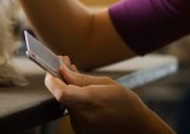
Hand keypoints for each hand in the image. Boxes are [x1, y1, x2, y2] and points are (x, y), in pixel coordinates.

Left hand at [44, 57, 173, 133]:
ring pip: (66, 101)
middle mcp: (82, 116)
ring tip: (80, 77)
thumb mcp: (107, 84)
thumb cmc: (126, 104)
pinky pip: (72, 109)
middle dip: (60, 77)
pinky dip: (74, 99)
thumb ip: (82, 78)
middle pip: (61, 94)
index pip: (60, 92)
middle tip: (67, 63)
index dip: (52, 78)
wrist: (137, 127)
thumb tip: (63, 70)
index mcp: (91, 101)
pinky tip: (85, 93)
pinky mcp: (80, 130)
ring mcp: (80, 125)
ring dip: (68, 88)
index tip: (54, 66)